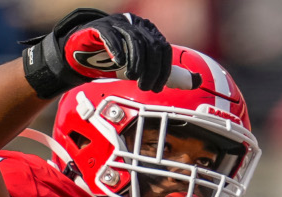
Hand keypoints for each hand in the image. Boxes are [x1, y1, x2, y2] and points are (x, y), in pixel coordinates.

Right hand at [22, 8, 189, 98]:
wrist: (82, 57)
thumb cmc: (116, 62)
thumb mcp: (147, 69)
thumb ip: (170, 73)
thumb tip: (198, 81)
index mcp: (149, 32)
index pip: (163, 49)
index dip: (163, 70)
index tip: (156, 88)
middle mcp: (135, 24)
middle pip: (150, 45)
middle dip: (150, 70)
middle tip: (143, 87)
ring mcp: (117, 23)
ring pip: (134, 40)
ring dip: (135, 63)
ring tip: (131, 78)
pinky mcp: (99, 26)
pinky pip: (112, 35)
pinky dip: (117, 50)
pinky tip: (118, 63)